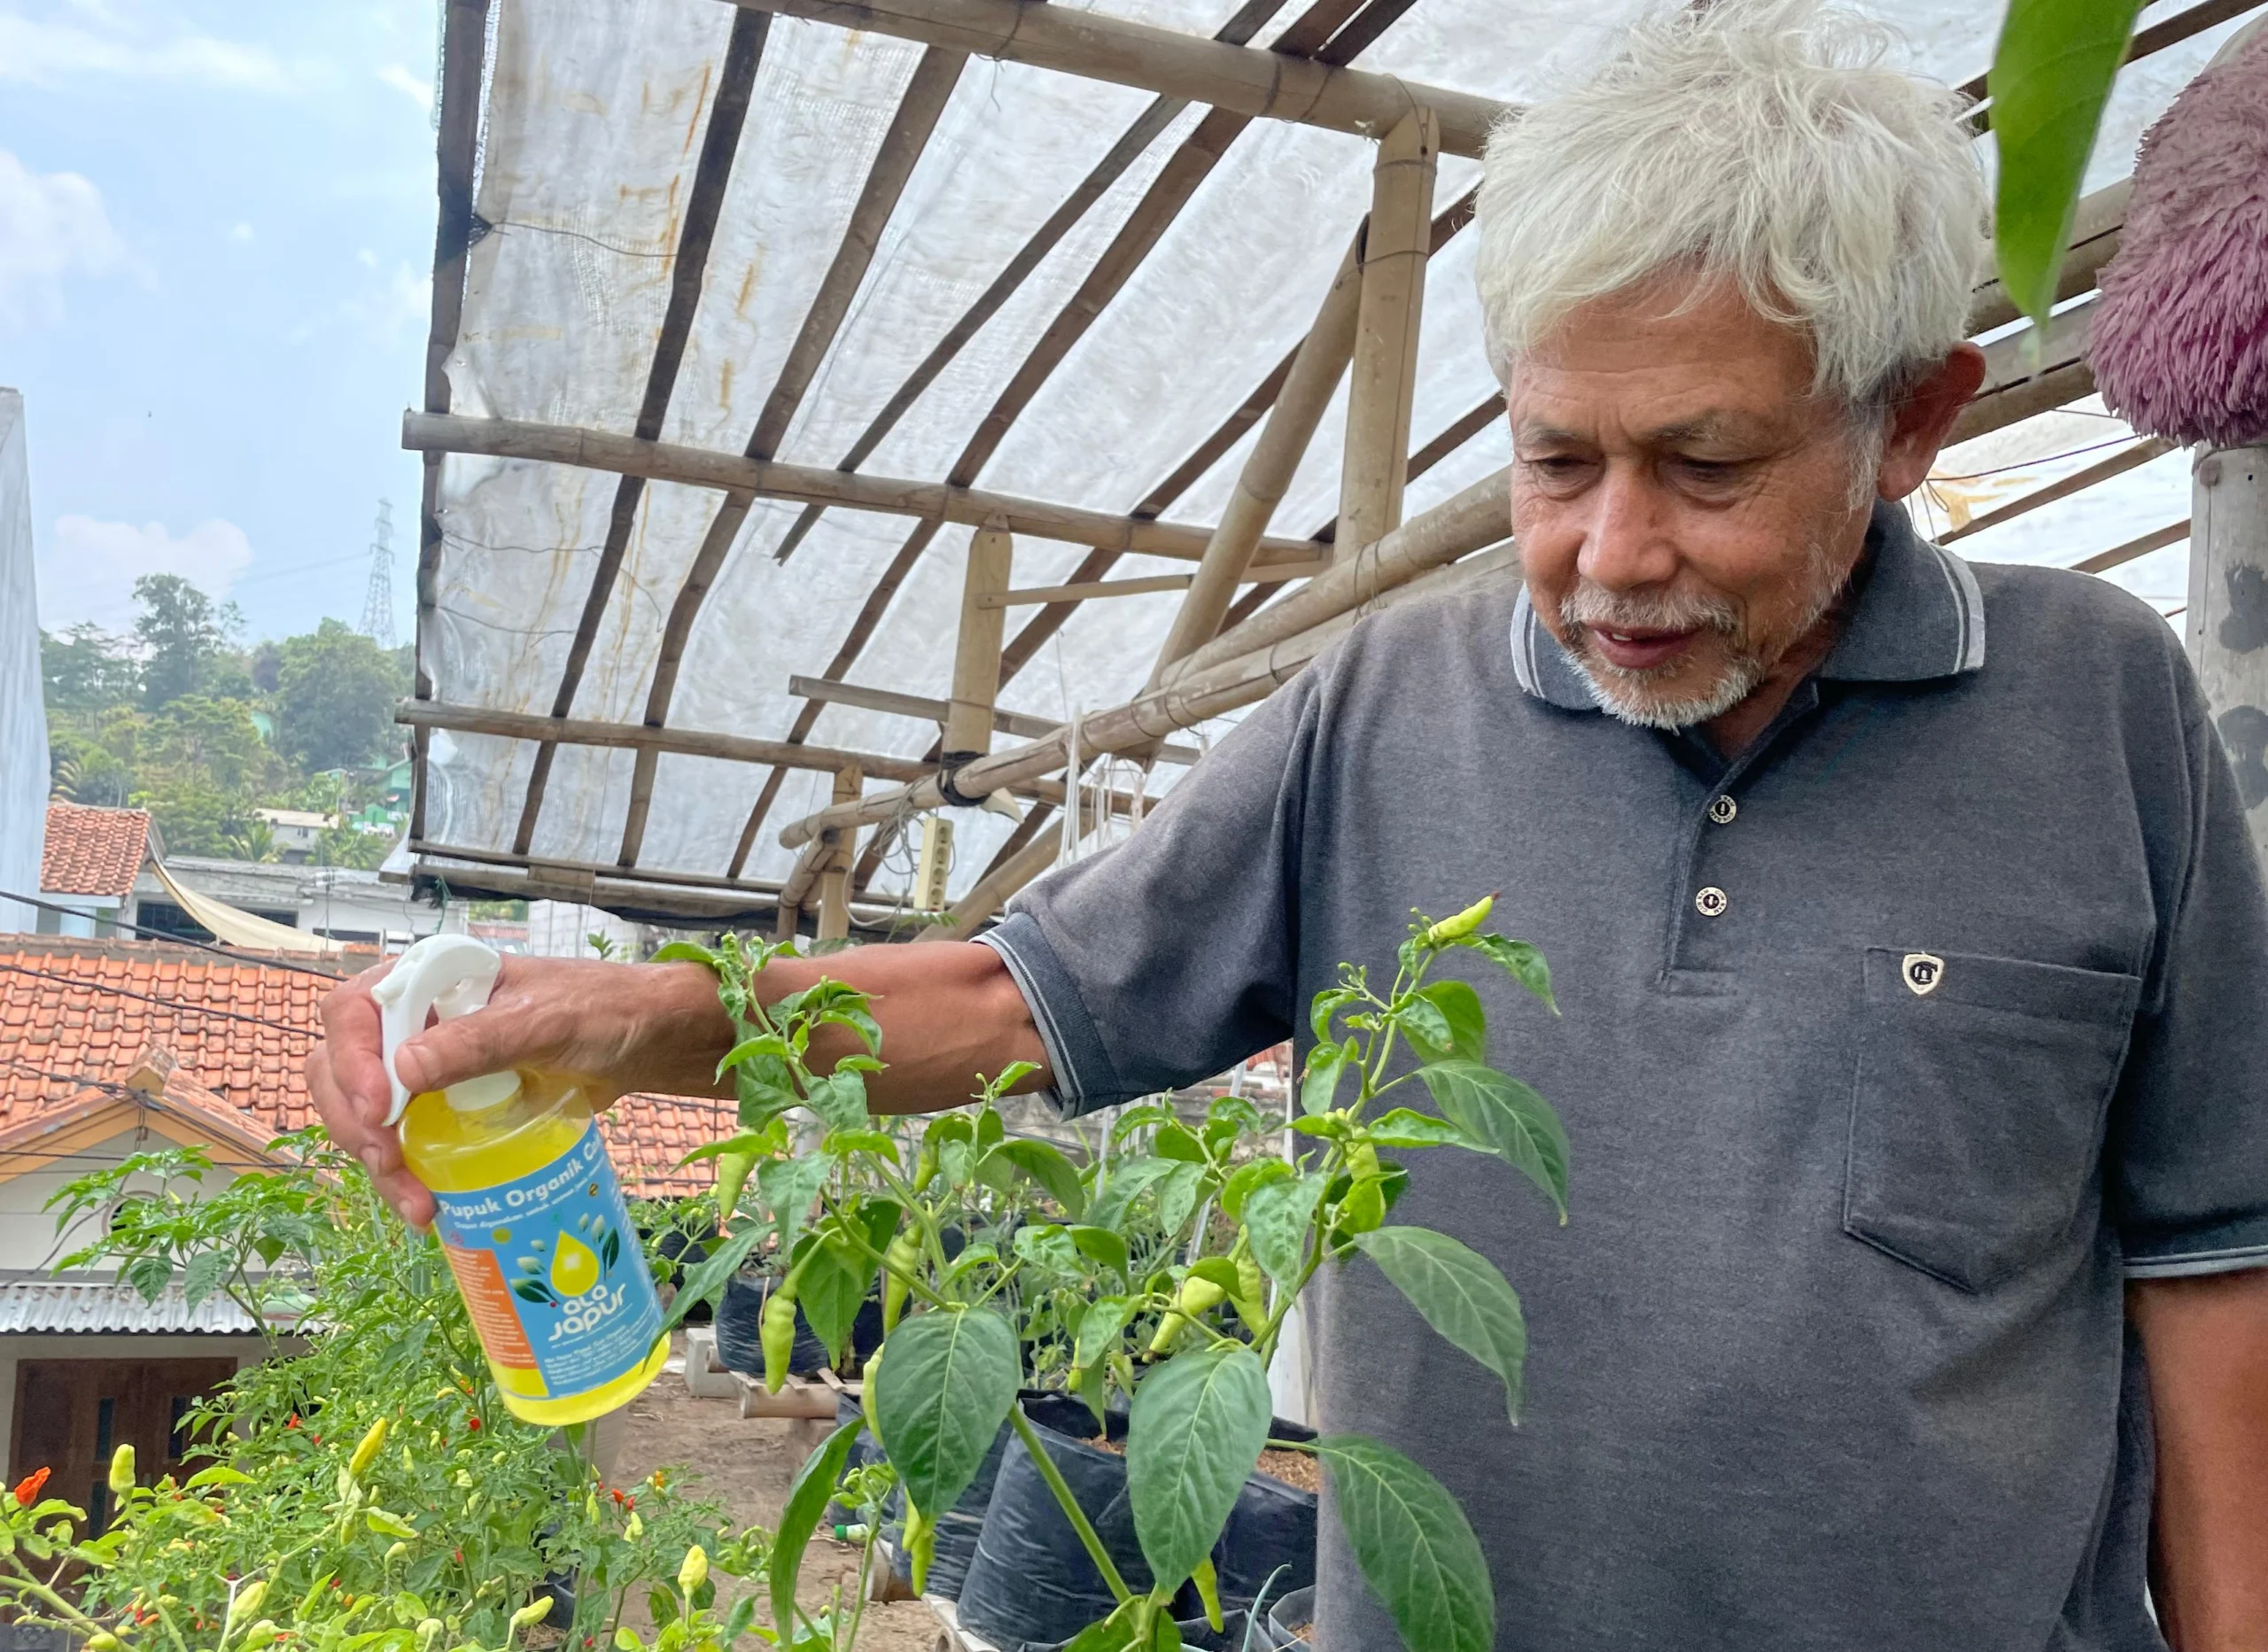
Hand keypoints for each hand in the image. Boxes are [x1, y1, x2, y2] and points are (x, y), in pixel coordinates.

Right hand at [306, 955, 735, 1228]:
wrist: (647, 1041)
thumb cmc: (604, 1012)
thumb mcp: (545, 1021)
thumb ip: (480, 1040)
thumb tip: (401, 1071)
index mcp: (432, 978)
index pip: (353, 1011)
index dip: (350, 1060)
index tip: (378, 1109)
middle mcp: (416, 1019)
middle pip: (341, 1068)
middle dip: (355, 1124)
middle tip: (391, 1167)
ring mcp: (427, 1065)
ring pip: (364, 1112)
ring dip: (376, 1160)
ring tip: (417, 1205)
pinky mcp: (445, 1106)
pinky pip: (402, 1139)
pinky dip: (403, 1173)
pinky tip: (428, 1204)